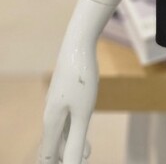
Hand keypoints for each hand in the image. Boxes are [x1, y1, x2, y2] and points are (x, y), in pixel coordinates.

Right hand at [38, 27, 97, 163]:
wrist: (78, 44)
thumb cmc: (81, 78)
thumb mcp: (82, 114)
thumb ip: (75, 142)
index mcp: (51, 123)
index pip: (47, 156)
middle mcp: (50, 114)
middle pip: (53, 145)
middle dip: (64, 157)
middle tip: (83, 158)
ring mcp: (56, 103)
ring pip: (61, 130)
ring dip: (71, 143)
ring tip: (88, 152)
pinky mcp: (64, 93)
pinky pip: (66, 117)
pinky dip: (74, 128)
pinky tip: (82, 125)